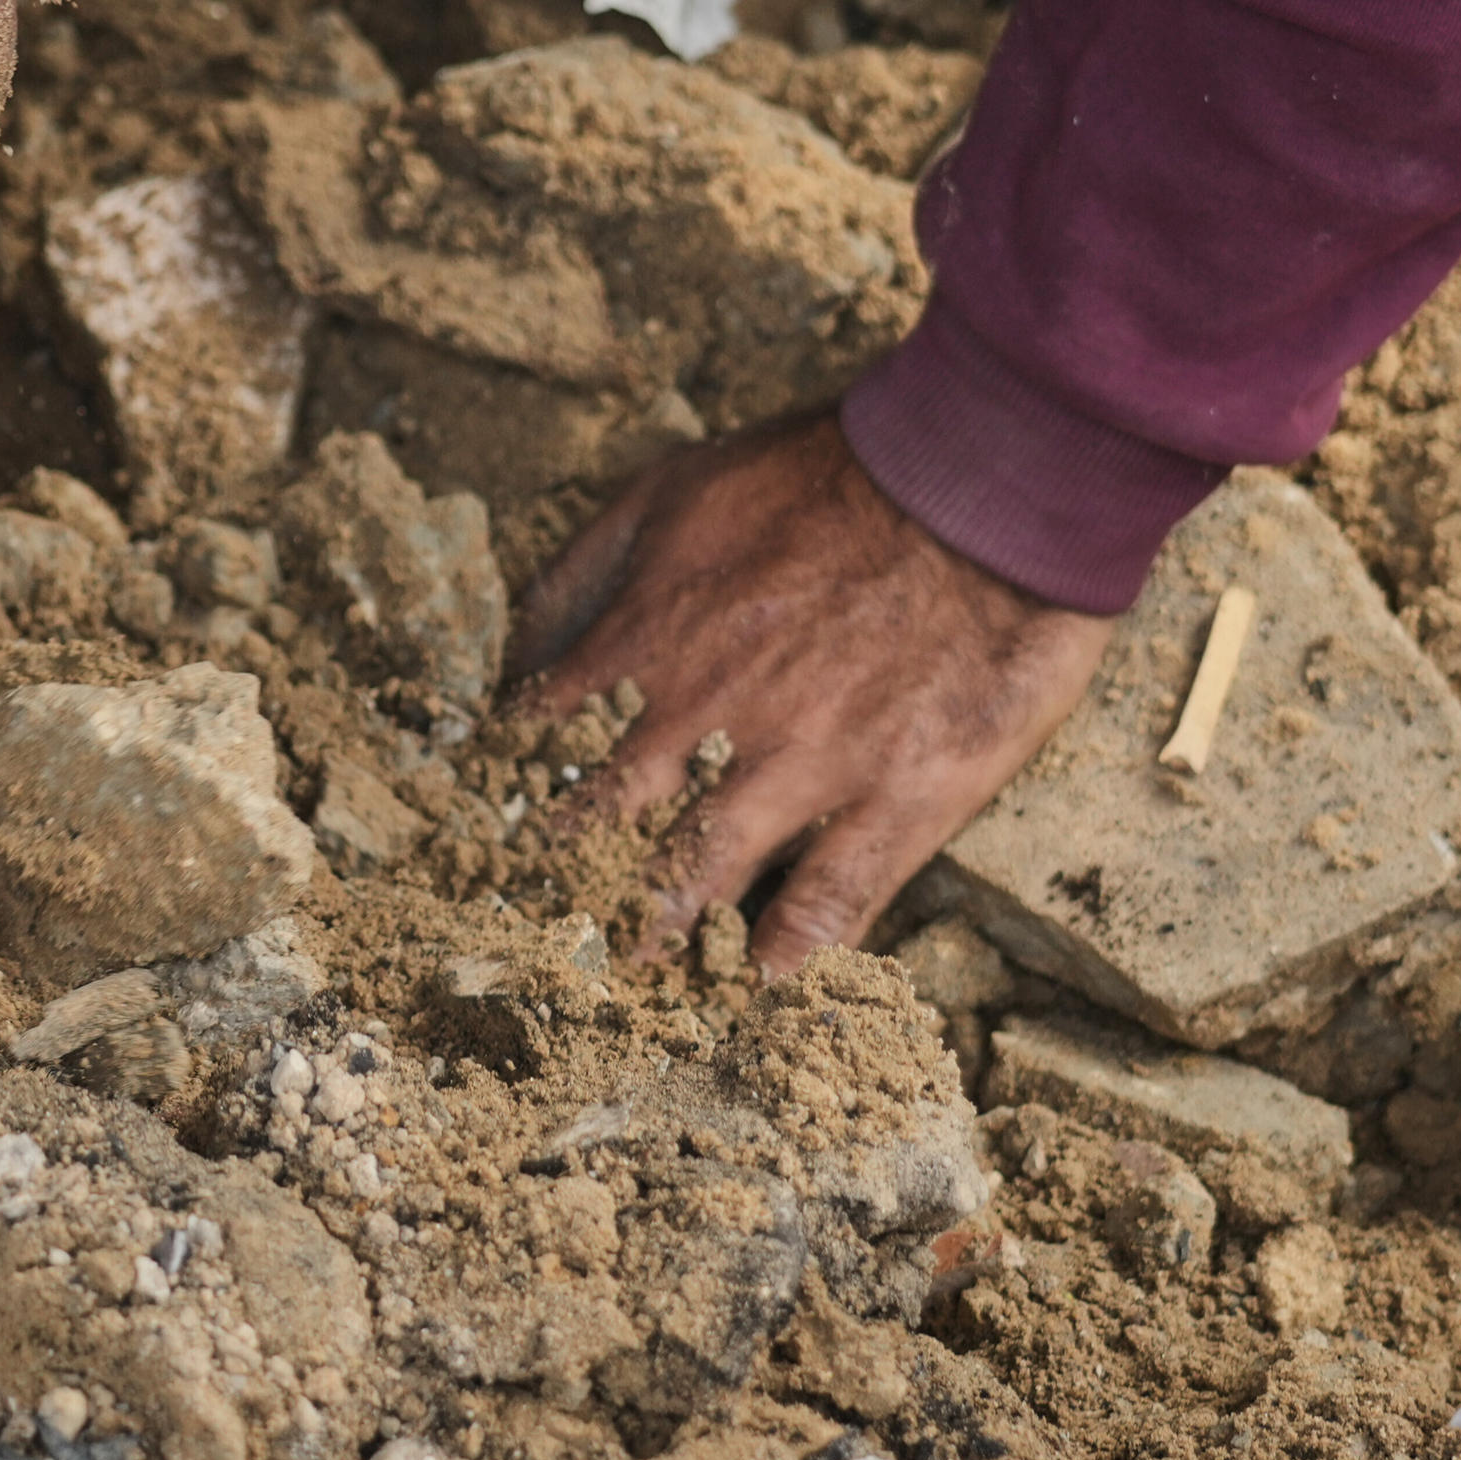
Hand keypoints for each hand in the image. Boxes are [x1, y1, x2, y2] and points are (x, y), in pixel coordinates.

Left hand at [504, 409, 1116, 978]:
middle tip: (521, 937)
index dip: (503, 789)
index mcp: (647, 640)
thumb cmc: (828, 471)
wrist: (983, 477)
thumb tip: (513, 659)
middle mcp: (711, 716)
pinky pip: (829, 902)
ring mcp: (806, 766)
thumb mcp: (671, 487)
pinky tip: (754, 988)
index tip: (477, 833)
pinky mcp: (899, 798)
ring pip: (700, 877)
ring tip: (614, 987)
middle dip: (558, 886)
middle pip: (606, 827)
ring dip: (651, 936)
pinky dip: (787, 954)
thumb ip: (582, 573)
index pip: (542, 740)